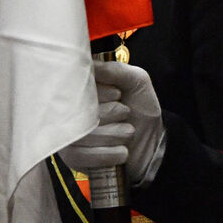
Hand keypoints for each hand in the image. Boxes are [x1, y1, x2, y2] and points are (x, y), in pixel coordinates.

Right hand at [60, 61, 165, 187]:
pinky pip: (80, 157)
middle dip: (110, 114)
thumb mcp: (136, 81)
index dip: (98, 93)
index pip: (75, 87)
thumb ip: (115, 70)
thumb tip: (90, 64)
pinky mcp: (73, 158)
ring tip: (128, 132)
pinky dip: (108, 154)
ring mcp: (69, 135)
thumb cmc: (141, 108)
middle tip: (126, 113)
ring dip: (113, 135)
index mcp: (81, 90)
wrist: (153, 141)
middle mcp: (70, 111)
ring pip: (80, 137)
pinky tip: (121, 150)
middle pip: (77, 113)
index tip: (117, 94)